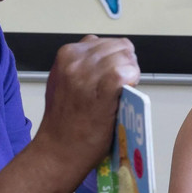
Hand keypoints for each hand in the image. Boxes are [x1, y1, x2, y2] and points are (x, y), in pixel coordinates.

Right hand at [37, 37, 137, 178]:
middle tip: (120, 87)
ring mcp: (89, 73)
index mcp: (67, 54)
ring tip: (121, 93)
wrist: (59, 149)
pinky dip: (132, 81)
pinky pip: (128, 73)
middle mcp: (76, 59)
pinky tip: (125, 93)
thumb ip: (81, 65)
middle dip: (125, 65)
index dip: (115, 59)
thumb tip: (106, 58)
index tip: (112, 77)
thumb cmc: (64, 121)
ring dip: (130, 74)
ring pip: (126, 58)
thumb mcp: (63, 81)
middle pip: (120, 48)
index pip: (106, 43)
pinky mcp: (104, 88)